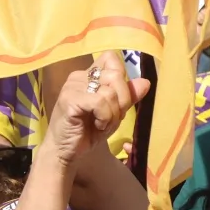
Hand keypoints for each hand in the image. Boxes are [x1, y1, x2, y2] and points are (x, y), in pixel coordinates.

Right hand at [44, 51, 150, 168]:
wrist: (65, 151)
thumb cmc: (87, 132)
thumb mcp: (113, 113)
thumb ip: (127, 97)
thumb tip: (145, 82)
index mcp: (89, 75)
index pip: (111, 58)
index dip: (121, 77)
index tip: (116, 98)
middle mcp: (79, 76)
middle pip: (116, 76)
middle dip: (122, 100)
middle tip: (111, 117)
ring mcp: (73, 86)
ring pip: (110, 91)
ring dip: (112, 114)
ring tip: (102, 124)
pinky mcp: (70, 99)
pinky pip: (100, 102)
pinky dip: (105, 117)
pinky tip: (97, 125)